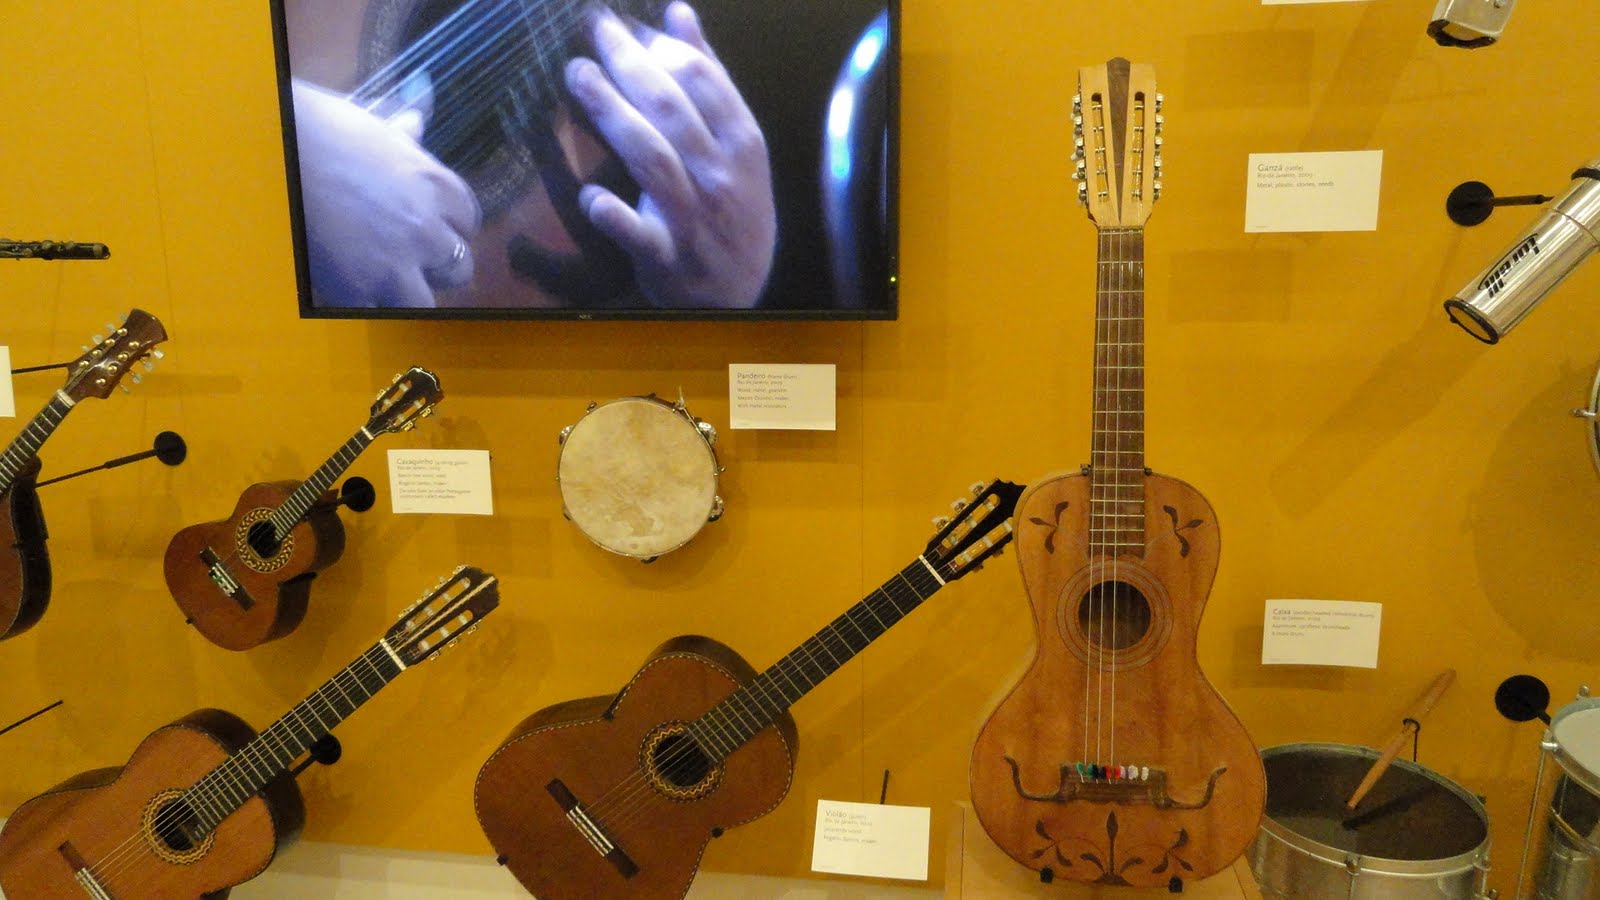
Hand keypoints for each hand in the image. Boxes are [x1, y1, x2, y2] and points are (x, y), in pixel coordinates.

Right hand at [291, 79, 480, 307]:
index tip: (428, 226)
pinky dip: (369, 308)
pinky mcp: (360, 290)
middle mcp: (426, 229)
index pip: (468, 221)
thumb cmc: (321, 131)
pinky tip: (353, 292)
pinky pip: (381, 315)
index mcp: (436, 186)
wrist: (274, 153)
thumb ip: (404, 137)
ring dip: (409, 294)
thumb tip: (418, 118)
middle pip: (458, 265)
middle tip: (407, 258)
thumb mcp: (373, 130)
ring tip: (383, 282)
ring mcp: (396, 264)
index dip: (447, 226)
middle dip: (436, 265)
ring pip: (428, 300)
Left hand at [565, 2, 776, 308]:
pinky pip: (639, 235)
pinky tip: (590, 195)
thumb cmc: (732, 209)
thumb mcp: (737, 144)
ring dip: (613, 115)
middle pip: (672, 110)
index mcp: (742, 144)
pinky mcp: (666, 258)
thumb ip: (710, 80)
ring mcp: (694, 218)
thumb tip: (678, 12)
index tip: (624, 23)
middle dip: (629, 63)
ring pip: (653, 159)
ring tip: (577, 74)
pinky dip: (615, 216)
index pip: (703, 81)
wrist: (735, 294)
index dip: (660, 45)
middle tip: (591, 29)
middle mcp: (721, 176)